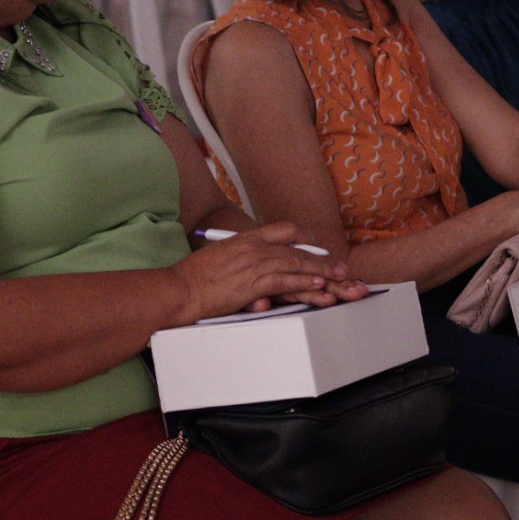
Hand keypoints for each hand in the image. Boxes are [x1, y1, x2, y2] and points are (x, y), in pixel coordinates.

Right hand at [170, 222, 364, 322]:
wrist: (179, 290)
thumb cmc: (195, 278)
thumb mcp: (221, 257)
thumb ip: (242, 257)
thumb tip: (257, 265)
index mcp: (246, 238)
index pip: (285, 229)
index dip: (307, 239)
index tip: (319, 248)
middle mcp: (253, 247)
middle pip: (296, 248)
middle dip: (321, 258)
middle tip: (340, 267)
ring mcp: (253, 264)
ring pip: (295, 264)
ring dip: (320, 271)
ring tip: (338, 277)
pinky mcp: (251, 283)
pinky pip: (284, 280)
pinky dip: (303, 282)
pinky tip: (318, 284)